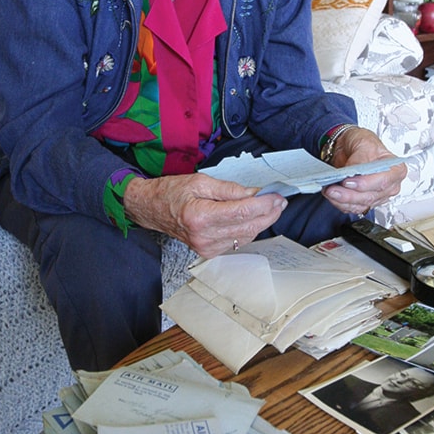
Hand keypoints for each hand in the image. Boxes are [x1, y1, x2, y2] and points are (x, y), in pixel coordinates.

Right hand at [122, 173, 287, 257]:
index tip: (277, 195)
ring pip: (246, 236)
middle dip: (269, 213)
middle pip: (248, 226)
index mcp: (201, 216)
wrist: (152, 209)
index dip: (265, 204)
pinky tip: (254, 218)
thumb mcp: (201, 181)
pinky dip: (248, 229)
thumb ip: (230, 189)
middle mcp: (204, 236)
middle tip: (280, 201)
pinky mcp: (208, 252)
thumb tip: (255, 193)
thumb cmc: (172, 192)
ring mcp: (206, 248)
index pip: (243, 211)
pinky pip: (237, 242)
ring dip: (262, 222)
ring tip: (272, 207)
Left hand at [321, 126, 405, 216]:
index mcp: (395, 169)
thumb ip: (361, 157)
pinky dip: (340, 203)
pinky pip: (352, 208)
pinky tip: (332, 196)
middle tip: (333, 188)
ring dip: (342, 200)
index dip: (365, 183)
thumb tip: (355, 169)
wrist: (349, 147)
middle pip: (370, 196)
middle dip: (349, 194)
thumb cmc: (362, 143)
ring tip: (329, 191)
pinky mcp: (364, 202)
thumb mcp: (364, 142)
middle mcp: (389, 185)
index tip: (348, 181)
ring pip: (360, 204)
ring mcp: (377, 196)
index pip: (383, 181)